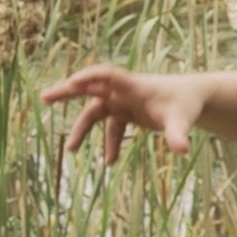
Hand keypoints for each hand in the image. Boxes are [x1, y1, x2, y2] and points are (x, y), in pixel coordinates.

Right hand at [42, 65, 205, 163]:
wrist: (192, 100)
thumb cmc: (186, 105)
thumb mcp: (182, 120)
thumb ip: (178, 135)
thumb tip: (183, 151)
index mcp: (134, 86)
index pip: (108, 75)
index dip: (90, 76)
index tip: (72, 82)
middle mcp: (124, 91)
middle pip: (90, 88)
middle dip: (67, 92)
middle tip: (44, 98)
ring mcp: (123, 101)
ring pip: (95, 112)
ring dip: (83, 130)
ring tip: (71, 149)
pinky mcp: (126, 112)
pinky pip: (111, 127)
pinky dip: (110, 143)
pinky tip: (110, 161)